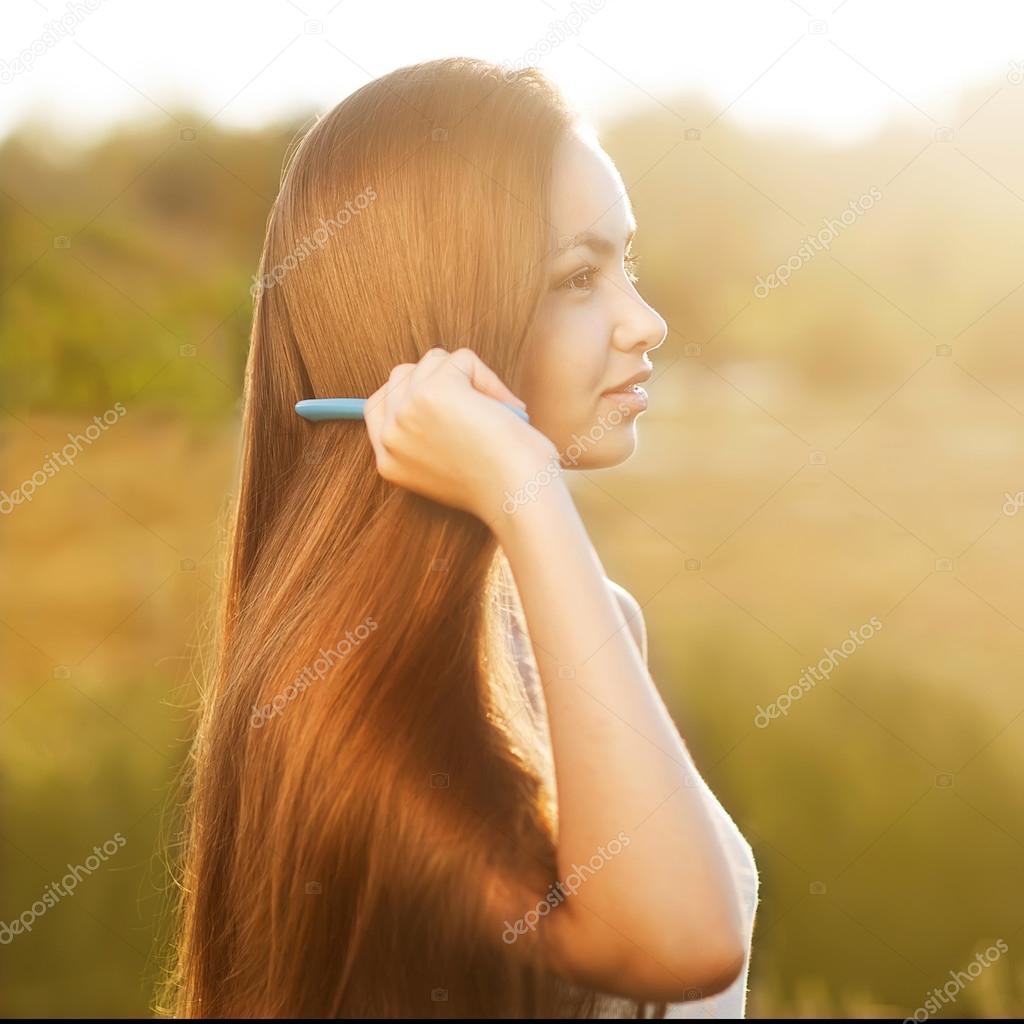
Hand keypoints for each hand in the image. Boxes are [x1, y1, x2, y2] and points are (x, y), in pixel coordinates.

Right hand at [364, 347, 557, 520]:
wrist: (516, 497)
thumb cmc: (499, 488)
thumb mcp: (445, 471)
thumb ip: (427, 438)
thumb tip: (441, 389)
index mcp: (389, 462)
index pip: (377, 406)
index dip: (410, 393)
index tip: (444, 399)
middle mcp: (391, 436)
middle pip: (402, 375)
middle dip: (441, 379)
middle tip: (478, 407)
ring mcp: (407, 411)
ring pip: (434, 362)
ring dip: (469, 378)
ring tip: (498, 411)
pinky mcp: (433, 390)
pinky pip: (462, 360)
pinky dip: (490, 379)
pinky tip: (506, 409)